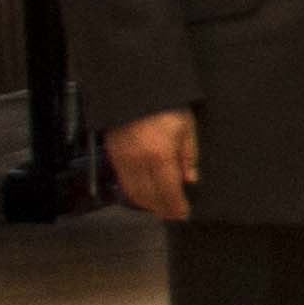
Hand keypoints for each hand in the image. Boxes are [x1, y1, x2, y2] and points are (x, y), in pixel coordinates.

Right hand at [103, 105, 196, 223]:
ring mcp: (122, 159)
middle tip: (173, 214)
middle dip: (162, 208)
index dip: (176, 205)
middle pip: (149, 196)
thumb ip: (189, 156)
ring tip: (161, 207)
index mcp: (160, 154)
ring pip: (133, 192)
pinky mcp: (112, 155)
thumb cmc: (167, 106)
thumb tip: (191, 180)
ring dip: (147, 204)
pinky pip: (123, 182)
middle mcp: (138, 161)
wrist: (135, 90)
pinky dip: (134, 192)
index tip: (184, 214)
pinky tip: (145, 194)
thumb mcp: (187, 127)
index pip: (168, 190)